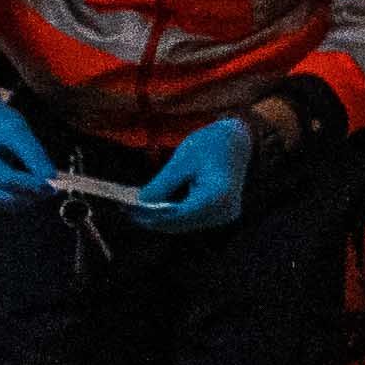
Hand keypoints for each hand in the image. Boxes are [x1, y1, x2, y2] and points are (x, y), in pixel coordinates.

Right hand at [0, 89, 56, 209]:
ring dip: (27, 198)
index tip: (53, 186)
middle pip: (6, 198)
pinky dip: (18, 197)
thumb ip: (33, 155)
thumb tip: (51, 178)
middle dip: (31, 194)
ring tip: (40, 183)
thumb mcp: (16, 131)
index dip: (32, 185)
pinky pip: (3, 203)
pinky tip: (26, 184)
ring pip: (7, 205)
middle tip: (52, 187)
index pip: (7, 180)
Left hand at [129, 116, 257, 235]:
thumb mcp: (182, 161)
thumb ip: (161, 185)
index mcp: (216, 197)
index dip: (151, 215)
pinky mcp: (221, 214)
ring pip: (184, 224)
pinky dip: (172, 215)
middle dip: (152, 219)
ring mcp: (225, 215)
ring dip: (160, 219)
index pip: (177, 215)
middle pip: (180, 223)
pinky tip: (152, 208)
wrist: (239, 140)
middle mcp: (224, 212)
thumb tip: (140, 204)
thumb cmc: (211, 144)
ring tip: (134, 209)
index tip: (128, 210)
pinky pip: (191, 219)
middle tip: (125, 209)